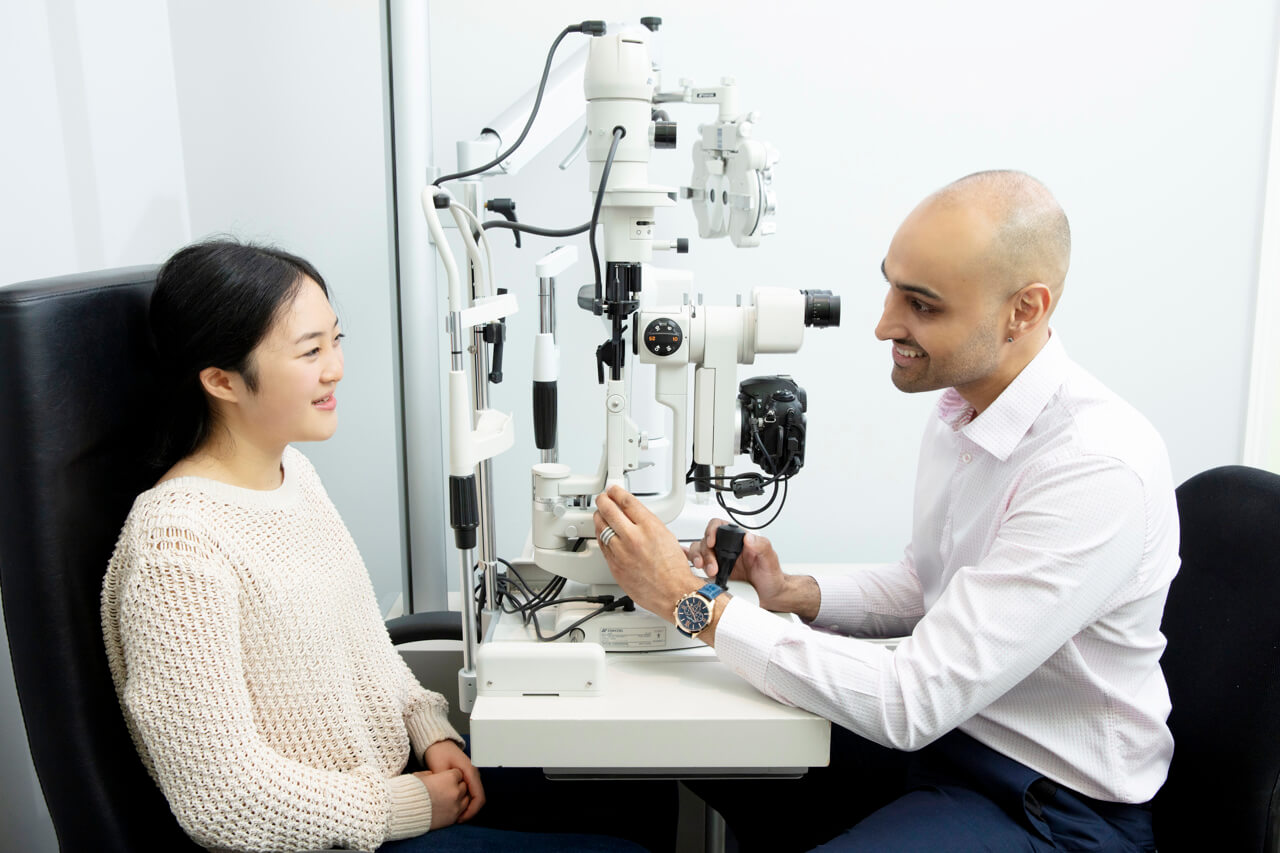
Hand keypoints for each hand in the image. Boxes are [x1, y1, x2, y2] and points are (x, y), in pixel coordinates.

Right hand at [413, 768, 468, 828]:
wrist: (403, 811)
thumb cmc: (410, 791)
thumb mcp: (421, 776)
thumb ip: (433, 774)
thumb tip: (435, 776)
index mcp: (449, 778)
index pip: (459, 773)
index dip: (451, 775)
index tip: (445, 778)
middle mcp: (456, 791)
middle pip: (464, 786)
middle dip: (457, 786)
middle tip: (446, 789)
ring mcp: (455, 806)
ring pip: (465, 799)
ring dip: (459, 798)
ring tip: (447, 799)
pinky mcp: (452, 818)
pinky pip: (461, 811)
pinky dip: (457, 809)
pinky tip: (447, 808)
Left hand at [423, 740, 484, 821]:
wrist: (437, 742)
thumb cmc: (438, 752)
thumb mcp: (440, 768)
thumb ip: (445, 783)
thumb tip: (447, 797)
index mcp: (471, 771)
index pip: (479, 796)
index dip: (472, 811)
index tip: (461, 819)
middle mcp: (474, 774)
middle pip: (478, 798)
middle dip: (469, 811)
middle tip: (456, 820)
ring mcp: (470, 775)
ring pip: (474, 795)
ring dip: (467, 806)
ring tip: (454, 814)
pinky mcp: (466, 776)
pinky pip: (469, 791)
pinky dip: (464, 800)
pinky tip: (453, 805)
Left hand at [593, 484, 702, 618]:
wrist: (674, 593)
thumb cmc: (674, 569)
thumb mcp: (666, 536)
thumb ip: (647, 524)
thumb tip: (633, 514)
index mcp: (650, 527)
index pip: (627, 501)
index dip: (617, 492)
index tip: (613, 490)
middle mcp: (634, 538)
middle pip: (610, 511)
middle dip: (604, 501)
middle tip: (603, 498)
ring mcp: (622, 553)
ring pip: (602, 527)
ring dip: (599, 517)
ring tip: (600, 514)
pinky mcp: (614, 566)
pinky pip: (602, 545)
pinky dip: (601, 536)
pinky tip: (602, 533)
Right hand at [687, 520, 810, 616]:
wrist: (771, 595)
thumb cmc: (771, 576)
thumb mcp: (770, 558)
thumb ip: (761, 545)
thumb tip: (749, 537)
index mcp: (737, 541)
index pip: (719, 526)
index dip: (711, 531)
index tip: (712, 542)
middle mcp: (726, 549)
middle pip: (705, 541)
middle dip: (705, 553)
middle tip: (713, 567)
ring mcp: (719, 562)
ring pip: (699, 553)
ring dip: (698, 560)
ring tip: (708, 571)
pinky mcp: (714, 575)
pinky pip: (699, 565)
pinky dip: (689, 562)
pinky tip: (687, 564)